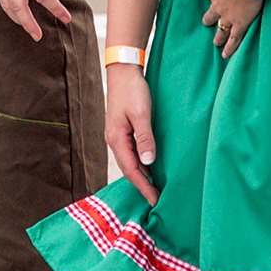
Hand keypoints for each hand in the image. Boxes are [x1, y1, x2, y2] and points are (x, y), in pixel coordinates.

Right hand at [105, 66, 158, 205]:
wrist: (123, 70)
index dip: (144, 186)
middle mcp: (114, 140)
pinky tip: (149, 166)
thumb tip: (148, 162)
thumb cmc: (133, 89)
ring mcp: (116, 135)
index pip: (131, 170)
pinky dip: (139, 163)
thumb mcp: (142, 114)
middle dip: (142, 185)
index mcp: (117, 139)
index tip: (155, 200)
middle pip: (128, 169)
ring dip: (141, 175)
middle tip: (156, 199)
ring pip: (128, 162)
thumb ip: (145, 138)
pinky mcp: (121, 130)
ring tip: (154, 187)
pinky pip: (130, 153)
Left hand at [199, 0, 264, 58]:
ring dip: (218, 36)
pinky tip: (226, 55)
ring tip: (216, 43)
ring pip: (221, 29)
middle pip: (211, 14)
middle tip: (207, 22)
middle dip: (209, 19)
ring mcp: (228, 15)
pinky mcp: (240, 22)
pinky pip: (234, 38)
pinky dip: (230, 47)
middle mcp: (217, 4)